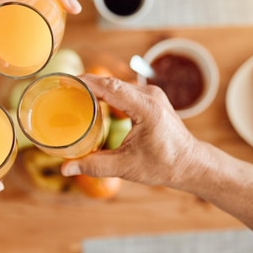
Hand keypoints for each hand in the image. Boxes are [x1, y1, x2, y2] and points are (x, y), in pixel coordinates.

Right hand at [60, 76, 203, 187]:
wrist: (190, 164)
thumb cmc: (164, 165)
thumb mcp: (126, 167)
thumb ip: (94, 166)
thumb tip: (65, 169)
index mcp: (146, 108)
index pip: (110, 87)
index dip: (85, 83)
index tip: (65, 83)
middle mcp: (150, 96)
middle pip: (111, 83)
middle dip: (85, 85)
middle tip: (62, 91)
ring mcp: (151, 95)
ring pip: (116, 85)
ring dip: (95, 88)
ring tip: (72, 95)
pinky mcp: (150, 99)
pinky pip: (123, 90)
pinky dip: (105, 93)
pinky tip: (91, 100)